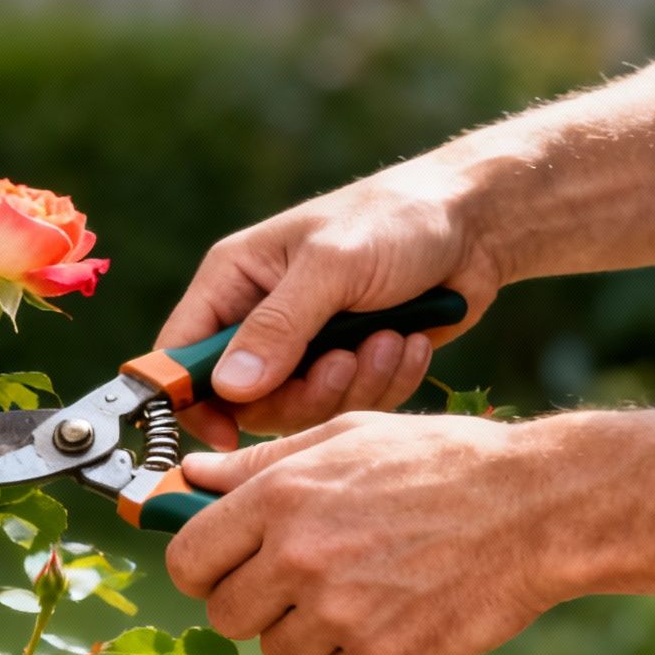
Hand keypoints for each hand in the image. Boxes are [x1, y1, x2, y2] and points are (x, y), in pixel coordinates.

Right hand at [158, 164, 503, 449]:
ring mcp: (304, 349)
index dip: (189, 400)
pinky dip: (384, 383)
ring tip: (387, 340)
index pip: (179, 355)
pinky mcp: (347, 368)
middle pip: (244, 401)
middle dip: (301, 393)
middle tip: (343, 362)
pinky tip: (407, 342)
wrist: (475, 225)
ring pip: (299, 412)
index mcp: (233, 282)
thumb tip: (229, 387)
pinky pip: (348, 408)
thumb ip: (278, 327)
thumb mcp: (332, 265)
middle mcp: (259, 320)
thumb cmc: (396, 220)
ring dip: (351, 386)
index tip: (225, 434)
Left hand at [164, 412, 556, 654]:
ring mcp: (340, 611)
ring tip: (359, 590)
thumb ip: (259, 462)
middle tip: (297, 584)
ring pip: (279, 651)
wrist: (537, 507)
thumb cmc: (441, 462)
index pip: (188, 559)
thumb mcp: (345, 437)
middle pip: (226, 615)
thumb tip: (192, 474)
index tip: (224, 568)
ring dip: (308, 632)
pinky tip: (393, 614)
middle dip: (253, 604)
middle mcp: (299, 557)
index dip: (201, 569)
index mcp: (280, 497)